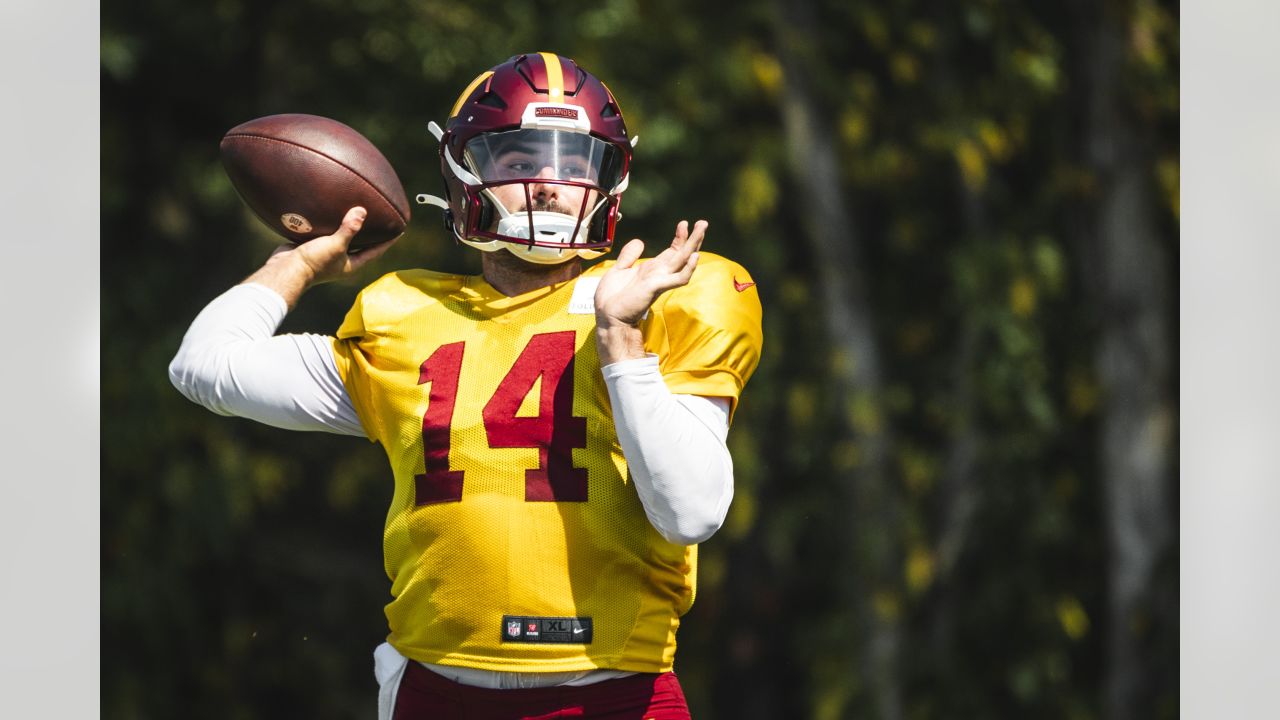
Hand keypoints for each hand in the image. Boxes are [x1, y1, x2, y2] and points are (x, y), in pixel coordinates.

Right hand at [243, 206, 397, 308]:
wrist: (285, 269)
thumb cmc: (313, 262)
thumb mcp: (335, 245)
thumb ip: (349, 229)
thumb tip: (363, 212)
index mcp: (352, 264)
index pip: (376, 251)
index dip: (388, 241)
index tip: (399, 230)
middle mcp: (341, 260)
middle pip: (361, 244)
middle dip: (370, 232)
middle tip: (381, 218)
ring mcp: (327, 253)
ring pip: (342, 237)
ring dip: (348, 226)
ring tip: (356, 210)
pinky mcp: (313, 246)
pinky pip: (325, 232)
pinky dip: (330, 222)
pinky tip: (331, 210)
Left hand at [594, 219, 705, 327]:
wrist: (607, 316)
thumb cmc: (612, 298)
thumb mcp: (618, 270)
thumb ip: (628, 256)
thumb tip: (639, 242)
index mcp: (652, 270)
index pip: (672, 251)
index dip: (679, 237)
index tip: (683, 223)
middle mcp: (659, 274)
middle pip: (682, 253)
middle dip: (693, 238)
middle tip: (703, 222)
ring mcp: (660, 280)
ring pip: (683, 260)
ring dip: (694, 245)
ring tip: (701, 229)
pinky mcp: (657, 287)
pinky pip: (678, 279)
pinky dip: (688, 269)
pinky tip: (695, 257)